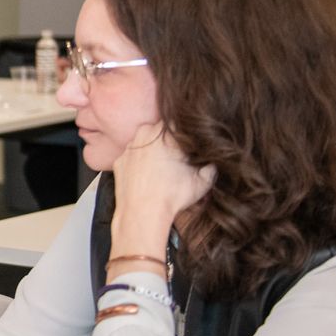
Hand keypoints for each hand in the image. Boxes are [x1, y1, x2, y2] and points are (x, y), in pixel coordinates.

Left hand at [110, 122, 215, 251]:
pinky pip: (133, 156)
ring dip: (154, 150)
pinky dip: (140, 162)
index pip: (180, 122)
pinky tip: (148, 176)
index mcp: (166, 134)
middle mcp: (145, 135)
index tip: (191, 144)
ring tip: (164, 169)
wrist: (142, 213)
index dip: (187, 132)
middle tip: (179, 157)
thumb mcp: (203, 181)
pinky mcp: (119, 161)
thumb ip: (212, 166)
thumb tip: (216, 161)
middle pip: (161, 130)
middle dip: (171, 140)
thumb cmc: (173, 196)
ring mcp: (129, 148)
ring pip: (145, 142)